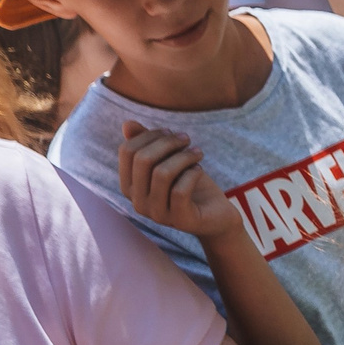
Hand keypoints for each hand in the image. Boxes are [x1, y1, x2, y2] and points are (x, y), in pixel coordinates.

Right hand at [119, 120, 243, 241]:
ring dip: (183, 157)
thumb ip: (148, 143)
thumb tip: (127, 124)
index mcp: (129, 185)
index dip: (149, 135)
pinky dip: (192, 174)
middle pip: (143, 160)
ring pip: (162, 174)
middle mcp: (138, 202)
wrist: (216, 215)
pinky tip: (199, 170)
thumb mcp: (168, 160)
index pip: (127, 151)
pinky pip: (180, 190)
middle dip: (167, 143)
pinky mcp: (179, 220)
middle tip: (187, 139)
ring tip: (198, 152)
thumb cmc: (189, 183)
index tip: (170, 132)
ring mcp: (157, 214)